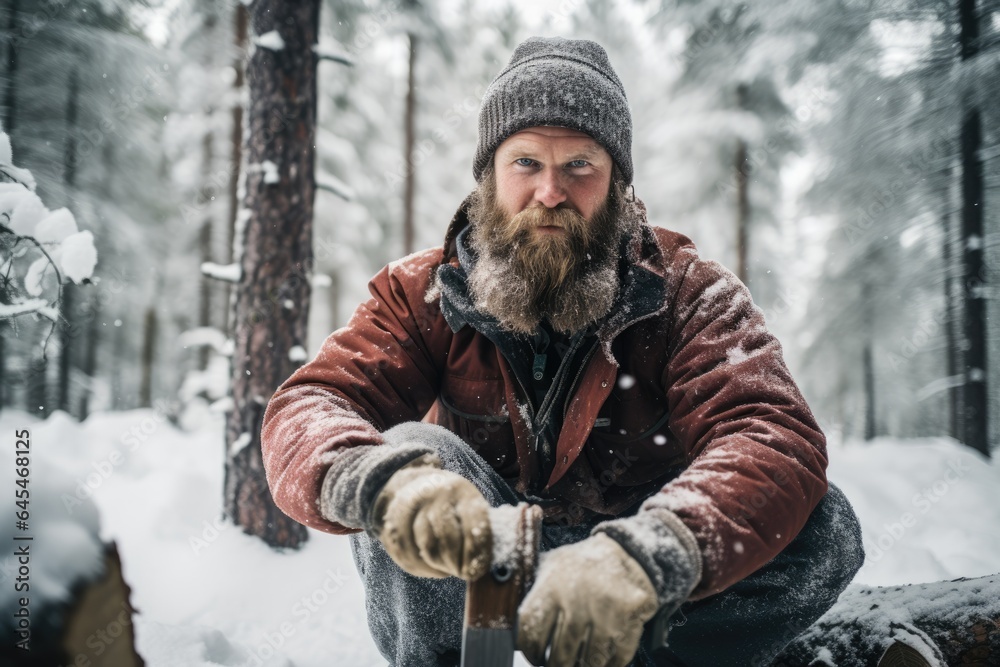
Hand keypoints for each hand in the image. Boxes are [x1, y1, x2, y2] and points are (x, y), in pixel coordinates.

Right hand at [371, 458, 492, 579]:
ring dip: (441, 566)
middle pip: (448, 537)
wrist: (414, 486)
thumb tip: (486, 564)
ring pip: (427, 547)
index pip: (473, 524)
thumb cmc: (451, 505)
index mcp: (460, 490)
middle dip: (458, 563)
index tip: (479, 571)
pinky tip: (434, 568)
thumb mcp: (468, 505)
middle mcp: (434, 495)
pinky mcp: (393, 522)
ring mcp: (411, 507)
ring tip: (451, 569)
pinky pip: (408, 554)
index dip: (477, 553)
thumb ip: (478, 529)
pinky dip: (423, 567)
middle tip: (465, 574)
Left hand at [517, 533, 658, 666]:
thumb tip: (508, 610)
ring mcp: (606, 615)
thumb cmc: (584, 563)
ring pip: (588, 662)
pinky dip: (606, 665)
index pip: (530, 631)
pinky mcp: (630, 623)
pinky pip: (615, 660)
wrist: (628, 552)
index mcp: (553, 586)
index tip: (533, 655)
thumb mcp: (553, 565)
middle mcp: (578, 602)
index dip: (529, 650)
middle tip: (554, 664)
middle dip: (555, 665)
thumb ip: (534, 590)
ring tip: (576, 661)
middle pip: (559, 655)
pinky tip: (599, 660)